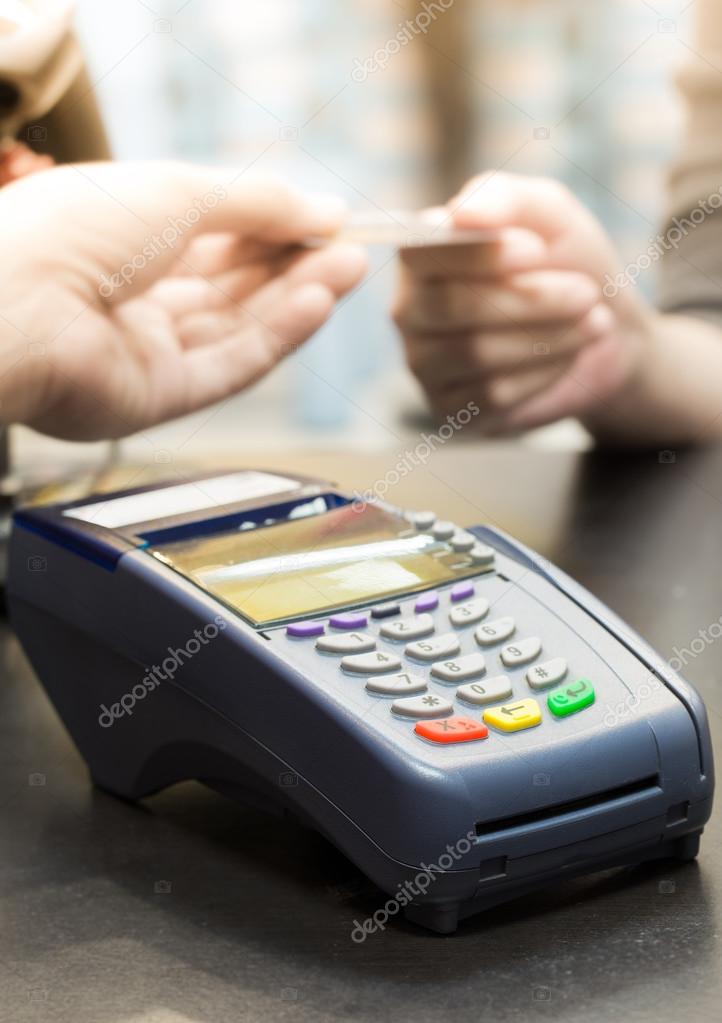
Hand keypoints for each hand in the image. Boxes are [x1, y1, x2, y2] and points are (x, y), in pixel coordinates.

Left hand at [0, 161, 366, 438]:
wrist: (15, 308)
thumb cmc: (76, 232)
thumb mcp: (180, 192)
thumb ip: (257, 203)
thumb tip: (323, 208)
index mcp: (125, 234)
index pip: (215, 232)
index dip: (274, 224)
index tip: (329, 217)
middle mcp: (135, 294)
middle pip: (232, 282)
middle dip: (294, 261)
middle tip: (352, 245)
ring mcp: (146, 348)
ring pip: (237, 324)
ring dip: (296, 296)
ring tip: (350, 267)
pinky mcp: (158, 396)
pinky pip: (229, 366)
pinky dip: (277, 335)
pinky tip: (318, 305)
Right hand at [393, 172, 653, 432]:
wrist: (607, 331)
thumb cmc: (568, 262)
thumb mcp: (550, 213)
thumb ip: (505, 198)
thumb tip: (459, 212)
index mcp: (421, 255)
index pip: (421, 252)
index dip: (479, 253)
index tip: (538, 248)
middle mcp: (410, 310)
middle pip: (450, 307)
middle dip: (531, 299)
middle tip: (586, 293)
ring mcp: (425, 364)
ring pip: (475, 353)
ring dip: (548, 336)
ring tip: (592, 321)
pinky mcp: (451, 408)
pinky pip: (492, 395)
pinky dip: (544, 372)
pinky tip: (567, 355)